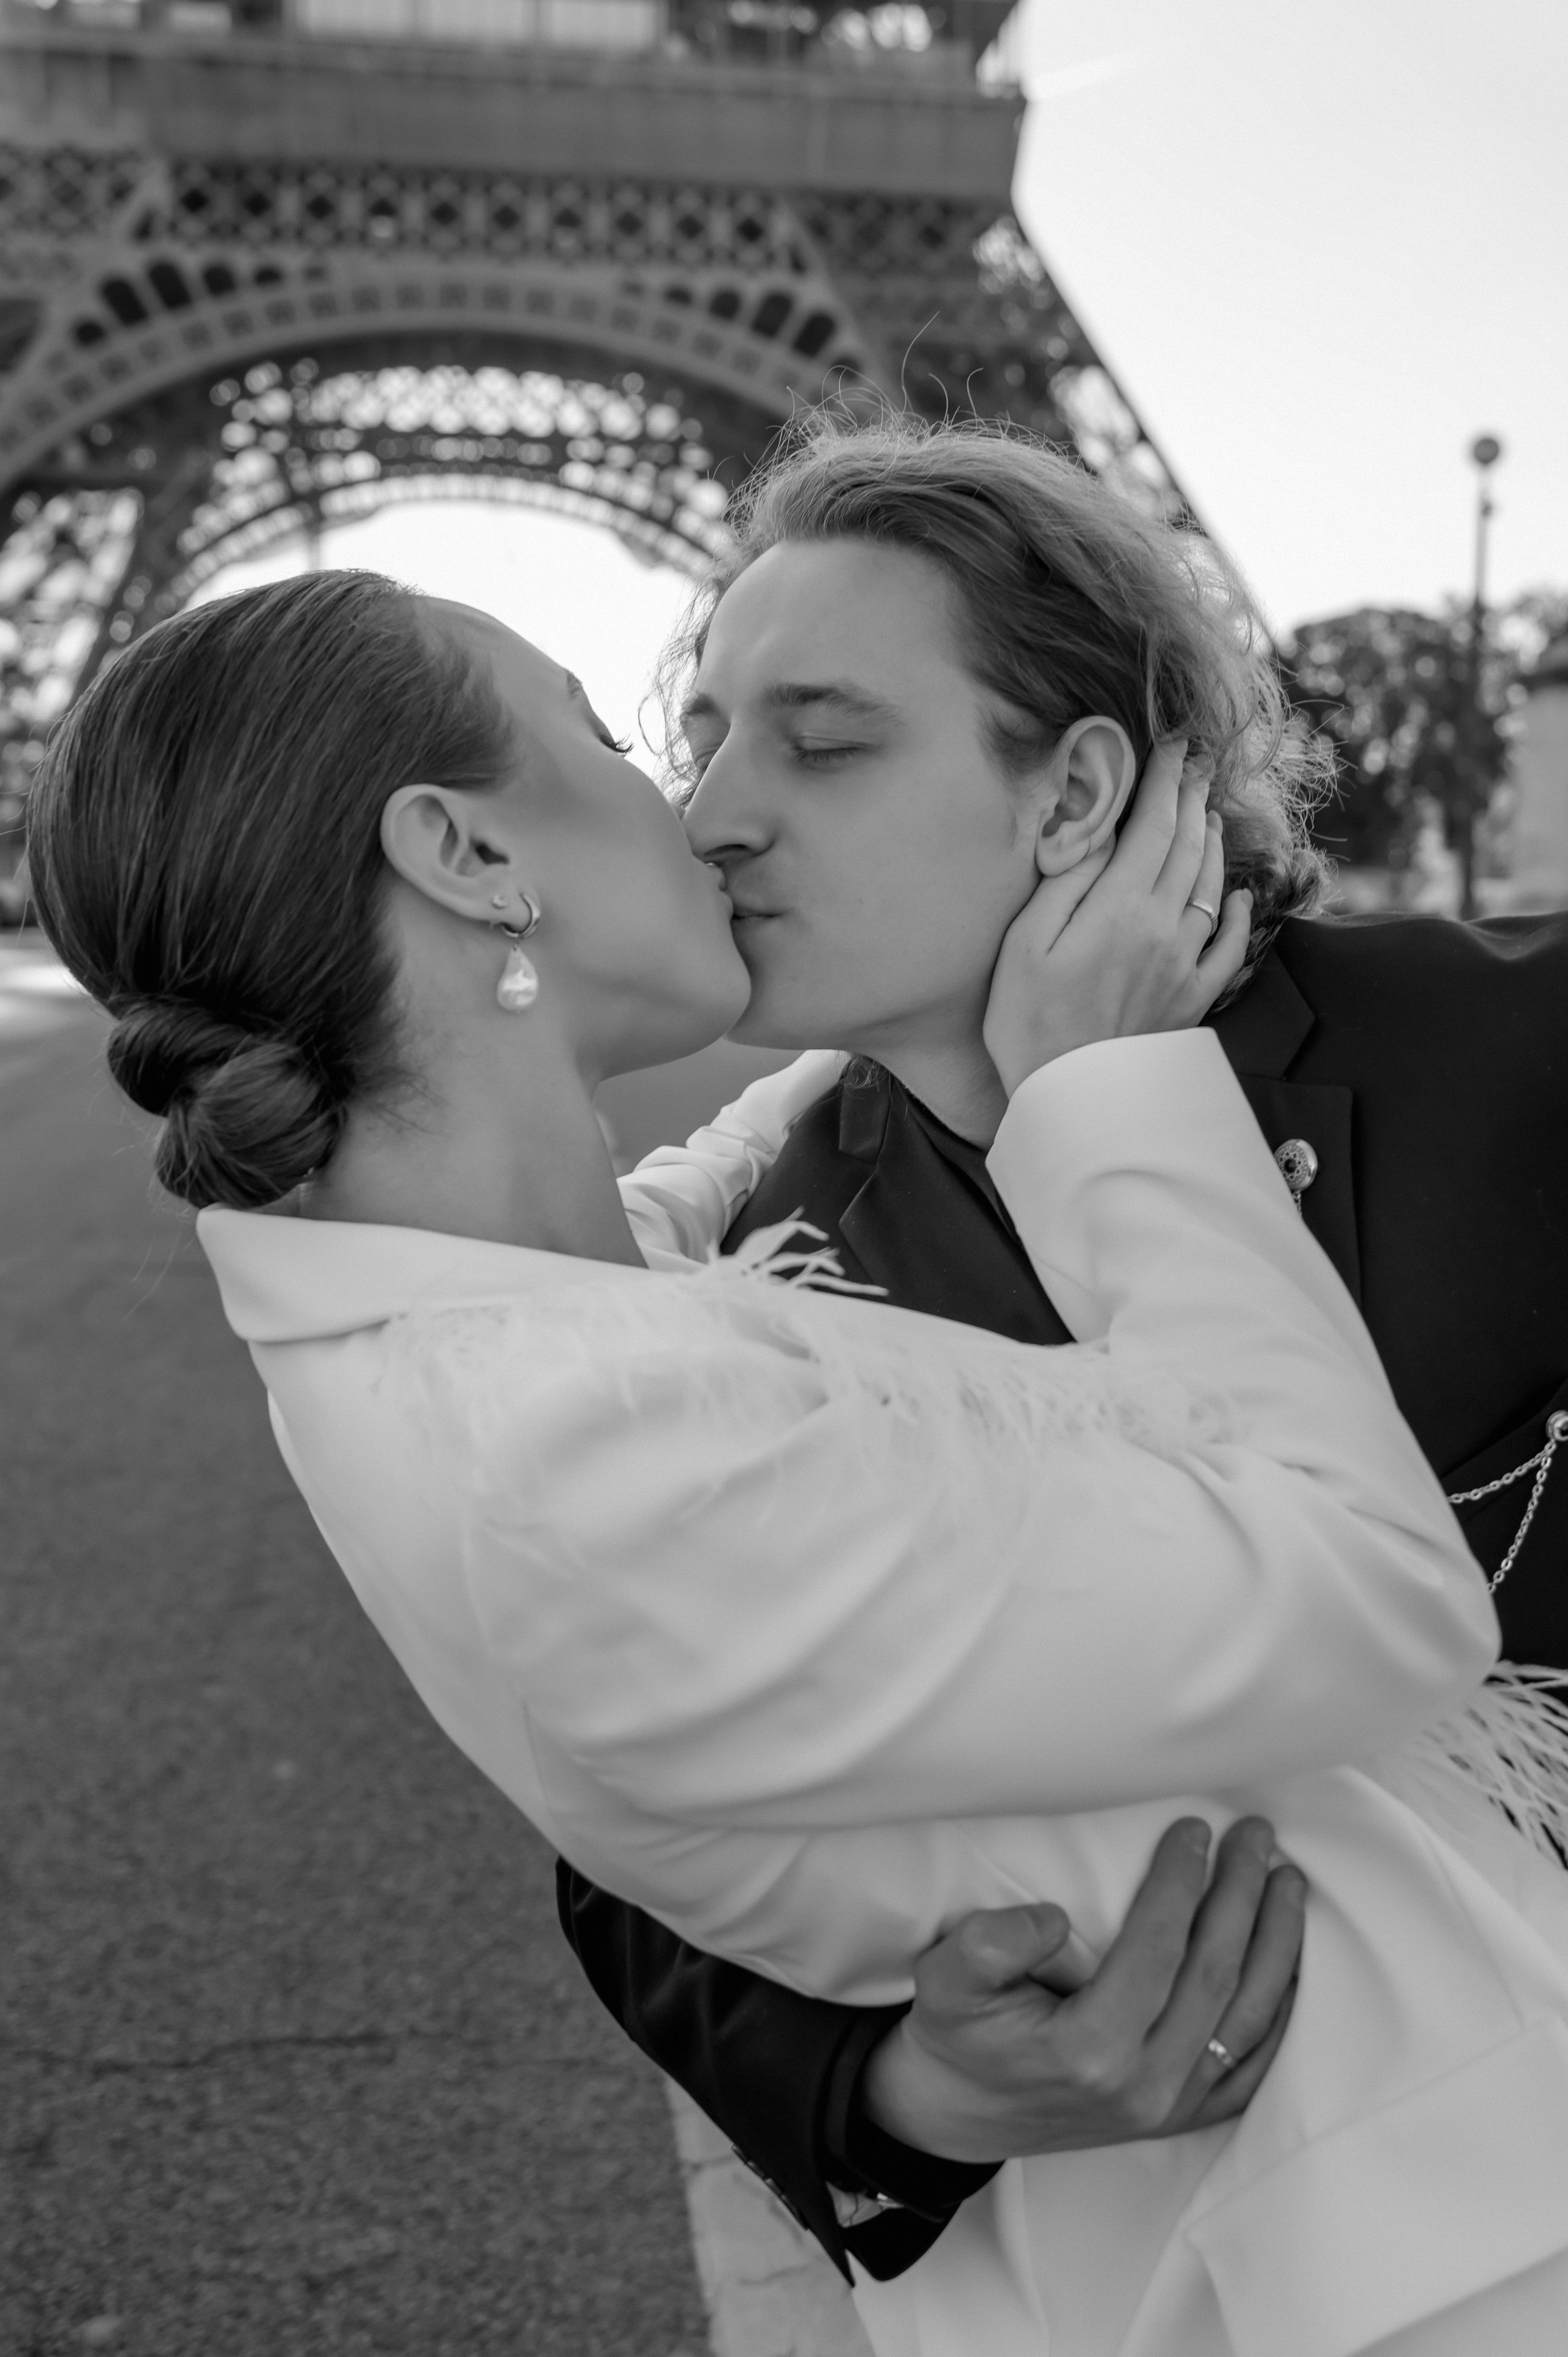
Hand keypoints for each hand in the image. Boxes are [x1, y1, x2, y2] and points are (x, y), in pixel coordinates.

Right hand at [860, 1817, 1303, 2163]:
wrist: (956, 2115)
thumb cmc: (957, 2036)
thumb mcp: (945, 1980)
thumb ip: (988, 1946)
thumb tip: (1055, 1918)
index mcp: (1089, 2051)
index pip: (1158, 1948)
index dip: (1182, 1882)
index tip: (1195, 1828)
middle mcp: (1144, 2086)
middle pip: (1216, 1976)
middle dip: (1244, 1896)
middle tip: (1257, 1836)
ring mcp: (1171, 2109)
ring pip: (1249, 2019)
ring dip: (1277, 1944)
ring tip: (1288, 1881)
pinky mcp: (1182, 2118)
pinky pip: (1252, 2067)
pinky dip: (1281, 2013)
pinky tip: (1292, 1964)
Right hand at [982, 740, 1252, 1096]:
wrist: (1071, 1099)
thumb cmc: (1028, 1021)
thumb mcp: (1026, 943)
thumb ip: (1067, 880)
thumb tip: (1103, 830)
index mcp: (1119, 907)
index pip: (1153, 825)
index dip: (1166, 779)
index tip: (1174, 743)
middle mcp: (1163, 927)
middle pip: (1188, 847)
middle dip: (1192, 798)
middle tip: (1198, 762)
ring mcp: (1184, 964)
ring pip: (1212, 887)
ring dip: (1213, 843)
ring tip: (1208, 813)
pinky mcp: (1193, 999)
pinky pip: (1229, 948)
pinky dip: (1241, 916)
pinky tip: (1243, 898)